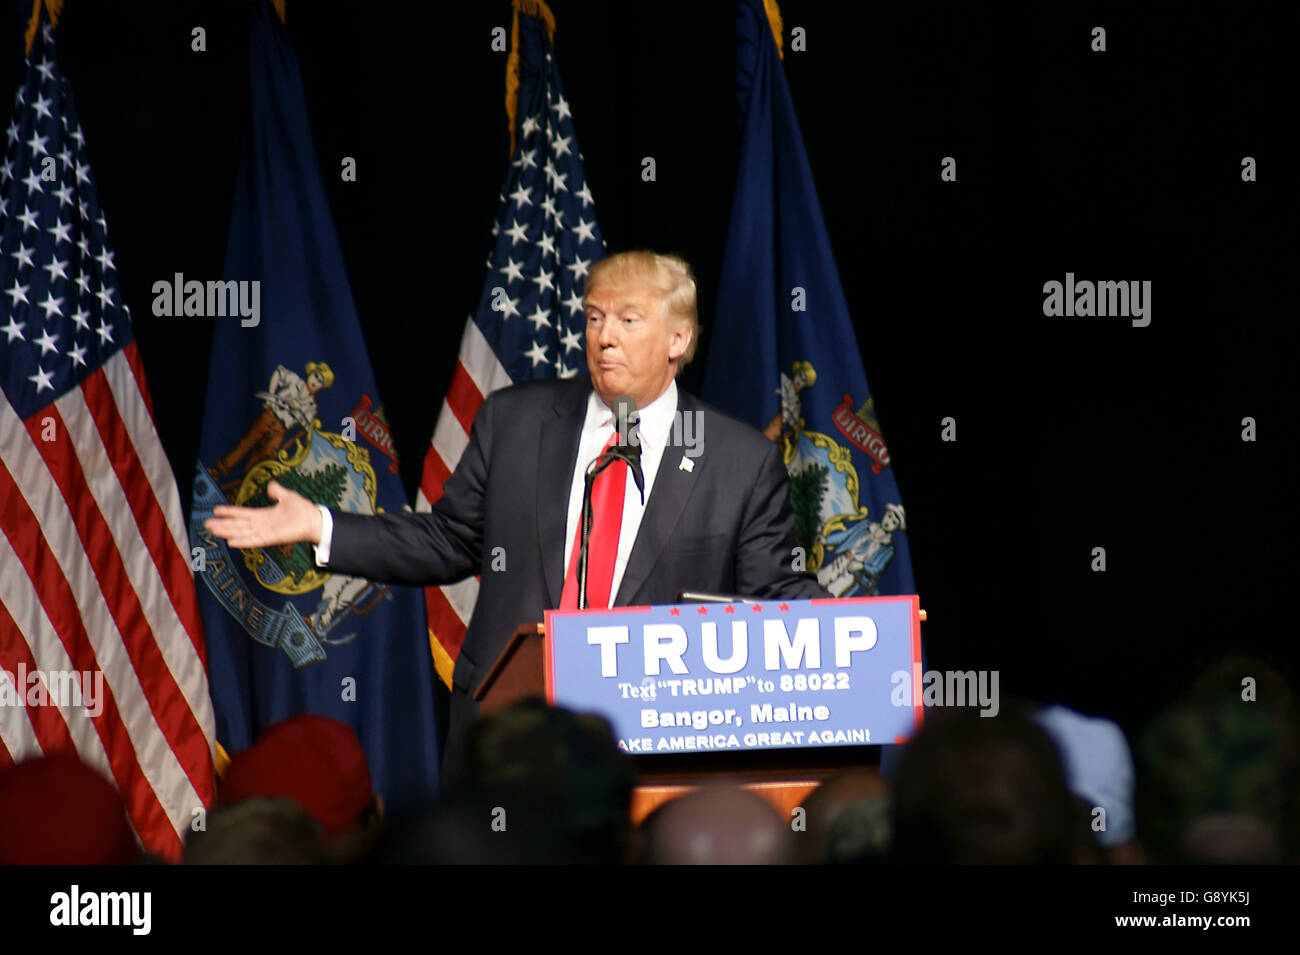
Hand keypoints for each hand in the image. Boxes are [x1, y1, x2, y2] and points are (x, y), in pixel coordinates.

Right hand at [204, 480, 322, 547]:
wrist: (315, 520)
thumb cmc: (303, 510)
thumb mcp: (287, 496)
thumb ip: (277, 492)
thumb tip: (270, 485)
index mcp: (263, 515)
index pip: (242, 513)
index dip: (229, 512)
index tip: (215, 510)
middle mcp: (261, 525)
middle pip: (238, 524)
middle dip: (222, 524)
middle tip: (206, 524)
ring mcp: (265, 532)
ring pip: (242, 532)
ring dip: (227, 532)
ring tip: (213, 530)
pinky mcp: (272, 538)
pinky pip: (254, 540)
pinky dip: (243, 541)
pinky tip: (231, 541)